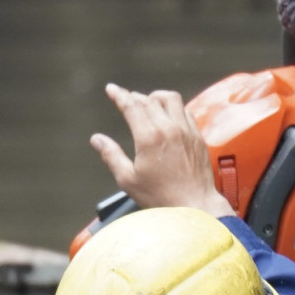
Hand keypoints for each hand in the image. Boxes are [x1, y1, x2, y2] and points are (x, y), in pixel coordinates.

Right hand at [92, 85, 235, 216]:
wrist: (195, 206)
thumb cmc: (161, 197)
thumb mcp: (128, 179)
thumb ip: (111, 155)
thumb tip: (97, 139)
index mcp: (149, 136)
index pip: (131, 106)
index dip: (119, 95)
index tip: (111, 89)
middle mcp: (169, 128)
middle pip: (149, 100)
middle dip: (135, 97)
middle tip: (126, 99)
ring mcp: (186, 131)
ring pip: (171, 99)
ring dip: (156, 97)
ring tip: (149, 102)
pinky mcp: (198, 137)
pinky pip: (186, 112)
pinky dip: (174, 108)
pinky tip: (169, 116)